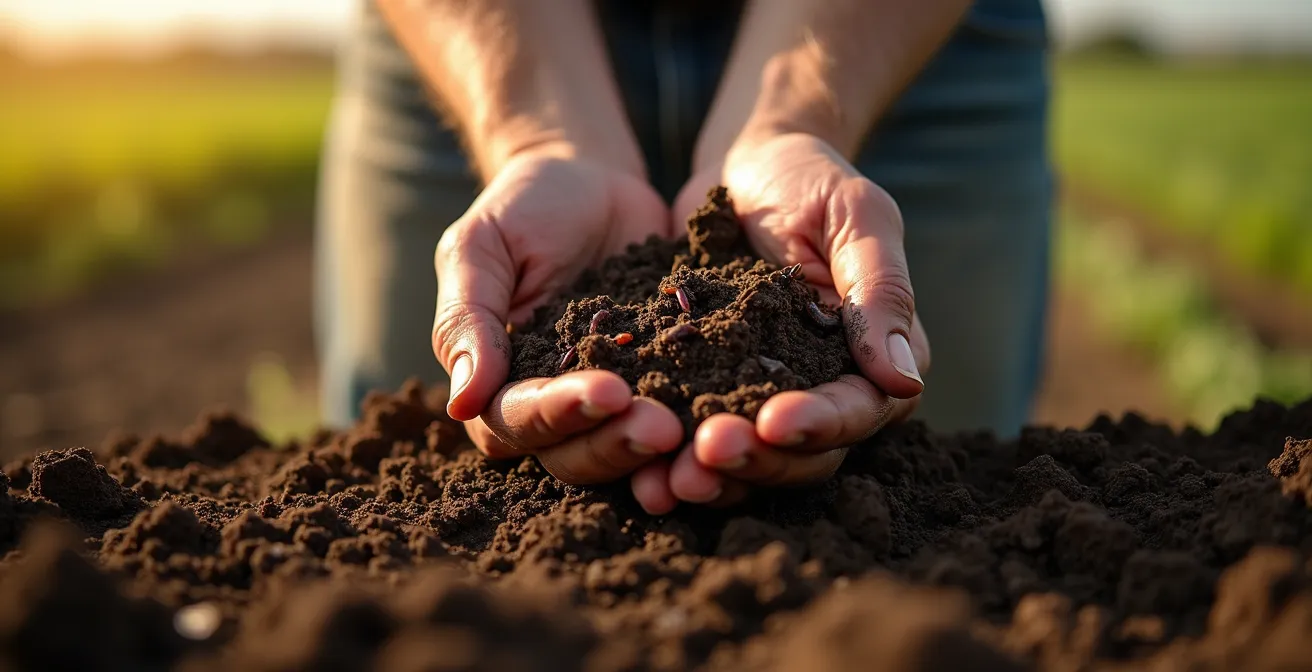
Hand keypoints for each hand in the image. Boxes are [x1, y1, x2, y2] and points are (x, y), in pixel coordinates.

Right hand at [433, 144, 684, 483]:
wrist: (593, 178)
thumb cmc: (523, 209)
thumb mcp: (481, 247)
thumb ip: (467, 320)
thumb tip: (461, 404)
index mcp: (501, 385)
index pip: (517, 423)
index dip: (558, 416)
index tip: (607, 392)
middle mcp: (557, 408)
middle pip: (576, 455)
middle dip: (617, 443)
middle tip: (664, 427)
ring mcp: (617, 400)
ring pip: (629, 451)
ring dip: (659, 451)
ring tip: (698, 433)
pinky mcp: (669, 383)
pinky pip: (686, 414)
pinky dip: (705, 424)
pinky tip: (736, 415)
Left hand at [630, 132, 930, 512]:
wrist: (743, 168)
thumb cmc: (812, 180)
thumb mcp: (857, 216)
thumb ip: (881, 291)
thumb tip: (903, 379)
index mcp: (873, 358)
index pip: (858, 411)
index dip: (820, 423)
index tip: (774, 420)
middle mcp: (824, 391)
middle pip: (803, 454)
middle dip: (759, 459)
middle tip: (709, 452)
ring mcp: (762, 395)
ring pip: (749, 458)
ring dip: (714, 474)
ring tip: (670, 478)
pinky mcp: (709, 390)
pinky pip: (691, 432)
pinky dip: (668, 452)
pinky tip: (636, 460)